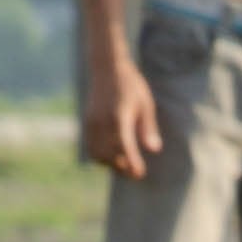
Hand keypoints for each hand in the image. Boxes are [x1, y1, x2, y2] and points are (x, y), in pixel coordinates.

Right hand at [84, 57, 162, 177]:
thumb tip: (154, 149)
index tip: (140, 174)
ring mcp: (92, 123)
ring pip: (98, 154)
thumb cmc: (131, 85)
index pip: (125, 148)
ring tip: (125, 163)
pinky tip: (112, 154)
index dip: (132, 164)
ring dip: (111, 163)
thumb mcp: (145, 104)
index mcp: (119, 117)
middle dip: (123, 168)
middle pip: (110, 156)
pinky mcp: (87, 123)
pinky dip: (101, 156)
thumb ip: (148, 128)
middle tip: (136, 172)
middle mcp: (102, 122)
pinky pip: (91, 147)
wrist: (107, 68)